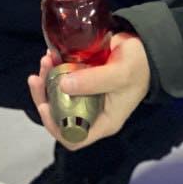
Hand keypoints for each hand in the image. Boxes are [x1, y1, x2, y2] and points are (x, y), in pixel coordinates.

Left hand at [27, 32, 150, 149]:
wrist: (145, 46)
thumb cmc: (138, 66)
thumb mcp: (119, 74)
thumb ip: (93, 81)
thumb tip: (62, 86)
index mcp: (103, 122)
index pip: (74, 138)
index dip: (55, 127)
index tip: (45, 106)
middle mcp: (91, 112)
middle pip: (59, 114)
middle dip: (44, 96)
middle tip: (37, 77)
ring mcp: (85, 94)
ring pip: (57, 93)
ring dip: (47, 78)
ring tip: (46, 59)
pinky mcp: (81, 78)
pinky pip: (62, 76)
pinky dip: (53, 67)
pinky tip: (51, 54)